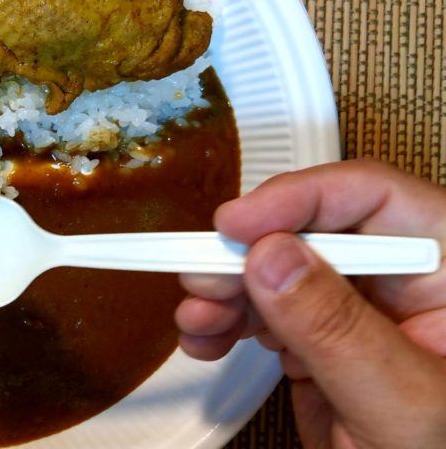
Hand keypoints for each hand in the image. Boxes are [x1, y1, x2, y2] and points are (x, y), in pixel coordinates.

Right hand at [176, 159, 445, 447]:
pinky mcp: (326, 344)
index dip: (300, 199)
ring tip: (197, 314)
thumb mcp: (404, 404)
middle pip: (314, 230)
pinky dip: (227, 320)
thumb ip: (339, 329)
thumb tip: (274, 258)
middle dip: (247, 252)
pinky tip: (207, 335)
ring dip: (225, 288)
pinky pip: (267, 311)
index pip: (375, 199)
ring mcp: (361, 314)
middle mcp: (405, 284)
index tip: (239, 225)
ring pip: (280, 269)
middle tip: (202, 274)